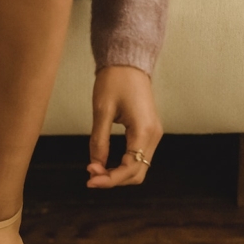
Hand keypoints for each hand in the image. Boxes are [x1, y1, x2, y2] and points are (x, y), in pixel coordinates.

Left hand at [87, 66, 162, 187]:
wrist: (128, 63)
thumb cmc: (114, 81)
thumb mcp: (102, 111)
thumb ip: (99, 141)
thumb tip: (95, 166)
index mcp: (144, 130)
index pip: (130, 168)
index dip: (110, 179)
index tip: (89, 180)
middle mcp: (153, 135)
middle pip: (137, 173)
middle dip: (113, 179)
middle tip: (90, 176)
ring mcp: (153, 135)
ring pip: (138, 168)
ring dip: (117, 174)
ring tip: (94, 169)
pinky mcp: (148, 133)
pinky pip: (137, 158)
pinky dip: (122, 165)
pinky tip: (104, 163)